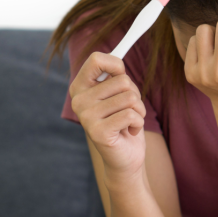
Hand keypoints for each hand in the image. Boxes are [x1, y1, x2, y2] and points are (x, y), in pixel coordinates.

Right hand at [69, 52, 146, 180]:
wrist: (125, 157)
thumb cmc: (124, 122)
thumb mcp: (120, 94)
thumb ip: (117, 76)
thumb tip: (119, 59)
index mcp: (80, 87)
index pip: (96, 59)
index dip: (116, 64)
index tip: (122, 76)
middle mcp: (78, 100)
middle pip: (122, 80)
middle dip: (135, 95)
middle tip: (128, 111)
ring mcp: (86, 117)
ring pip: (130, 97)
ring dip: (139, 110)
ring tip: (129, 121)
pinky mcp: (98, 132)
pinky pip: (131, 114)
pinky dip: (138, 122)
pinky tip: (129, 131)